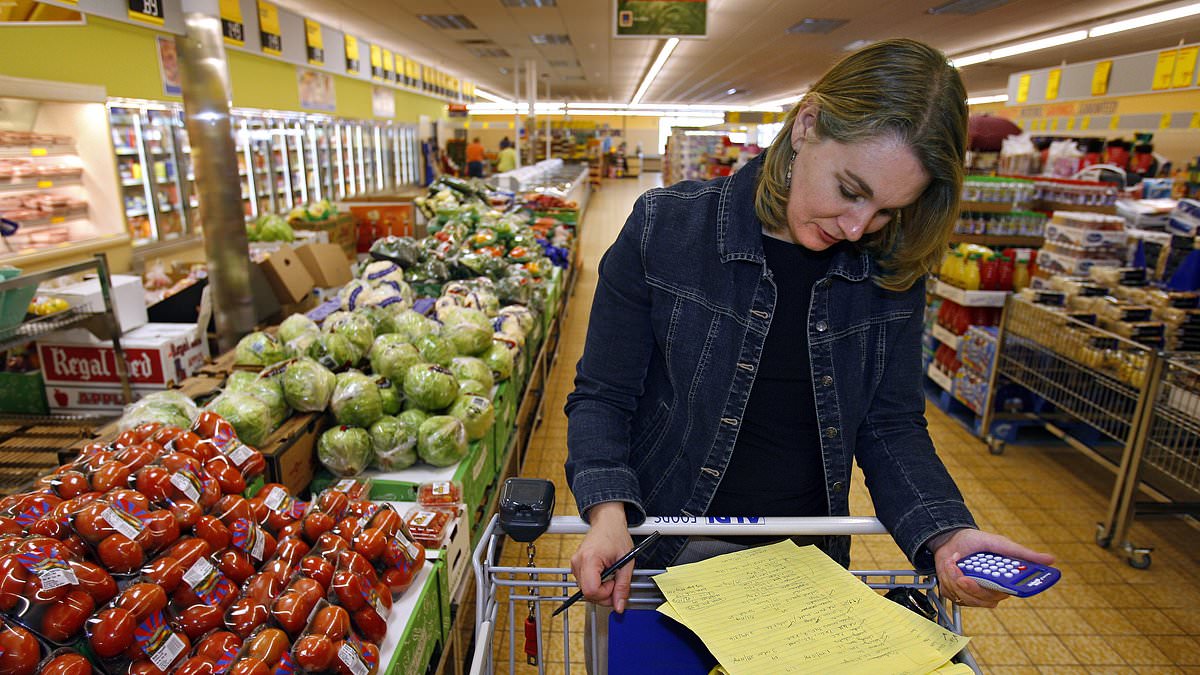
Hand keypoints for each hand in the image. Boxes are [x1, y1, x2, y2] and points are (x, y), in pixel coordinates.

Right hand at [570, 502, 634, 612]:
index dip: (605, 594)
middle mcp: (578, 562)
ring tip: (610, 575)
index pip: (591, 590)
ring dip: (600, 589)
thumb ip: (623, 585)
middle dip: (604, 594)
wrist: (607, 521)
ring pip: (585, 591)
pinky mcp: (576, 565)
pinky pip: (584, 583)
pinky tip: (604, 574)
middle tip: (616, 582)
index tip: (615, 585)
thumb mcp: (626, 561)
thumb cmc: (616, 535)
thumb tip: (619, 605)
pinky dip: (595, 584)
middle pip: (587, 593)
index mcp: (590, 559)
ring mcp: (575, 564)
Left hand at [932, 528, 1054, 607]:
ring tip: (955, 562)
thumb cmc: (976, 541)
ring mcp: (972, 594)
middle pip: (984, 599)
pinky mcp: (956, 594)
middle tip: (963, 573)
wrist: (949, 539)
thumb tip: (1050, 559)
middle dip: (971, 585)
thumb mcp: (1000, 543)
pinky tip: (950, 567)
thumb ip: (1023, 553)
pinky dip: (947, 578)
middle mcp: (988, 591)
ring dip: (956, 578)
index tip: (990, 580)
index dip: (996, 590)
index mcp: (1003, 582)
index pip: (1006, 593)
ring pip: (966, 598)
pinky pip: (952, 594)